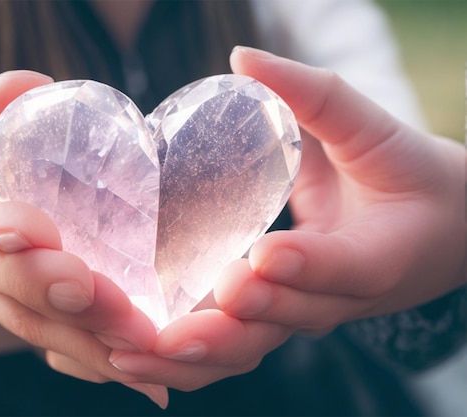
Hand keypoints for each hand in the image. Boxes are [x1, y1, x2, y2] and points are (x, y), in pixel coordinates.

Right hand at [0, 71, 167, 405]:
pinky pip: (86, 355)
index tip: (32, 232)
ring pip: (64, 341)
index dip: (4, 245)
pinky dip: (119, 366)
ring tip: (153, 347)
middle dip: (72, 305)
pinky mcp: (59, 330)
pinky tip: (160, 377)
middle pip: (29, 308)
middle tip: (116, 304)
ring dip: (106, 345)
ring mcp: (28, 318)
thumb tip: (38, 85)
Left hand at [98, 47, 464, 391]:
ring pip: (250, 349)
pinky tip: (129, 357)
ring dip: (191, 359)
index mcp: (379, 255)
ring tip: (127, 357)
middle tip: (173, 330)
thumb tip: (244, 57)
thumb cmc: (405, 179)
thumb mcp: (372, 131)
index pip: (345, 267)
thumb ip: (313, 96)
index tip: (261, 258)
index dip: (305, 266)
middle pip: (285, 324)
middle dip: (228, 327)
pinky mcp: (275, 317)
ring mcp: (302, 314)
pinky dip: (184, 358)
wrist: (434, 235)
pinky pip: (230, 346)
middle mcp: (338, 298)